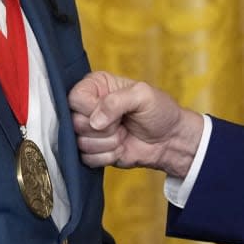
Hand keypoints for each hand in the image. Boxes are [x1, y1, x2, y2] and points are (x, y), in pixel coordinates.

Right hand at [69, 71, 203, 177]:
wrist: (169, 139)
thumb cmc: (159, 111)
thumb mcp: (143, 96)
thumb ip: (117, 101)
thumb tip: (95, 122)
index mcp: (96, 85)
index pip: (75, 98)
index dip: (91, 109)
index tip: (114, 113)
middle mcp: (88, 106)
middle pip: (74, 122)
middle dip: (104, 129)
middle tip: (122, 124)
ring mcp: (89, 130)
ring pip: (80, 143)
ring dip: (108, 143)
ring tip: (123, 134)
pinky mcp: (92, 151)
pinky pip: (86, 159)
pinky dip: (107, 156)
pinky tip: (121, 147)